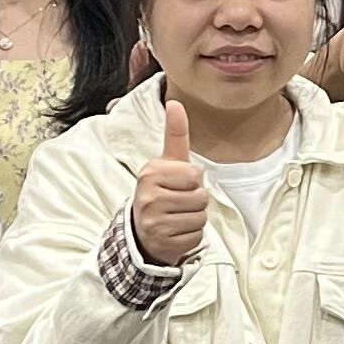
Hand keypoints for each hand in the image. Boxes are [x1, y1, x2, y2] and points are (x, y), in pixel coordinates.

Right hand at [130, 100, 209, 266]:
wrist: (142, 231)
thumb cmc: (162, 191)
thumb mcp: (167, 162)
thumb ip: (175, 134)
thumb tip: (175, 102)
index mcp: (151, 172)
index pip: (194, 174)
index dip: (193, 181)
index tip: (178, 183)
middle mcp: (148, 195)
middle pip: (201, 197)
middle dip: (196, 201)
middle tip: (178, 203)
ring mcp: (153, 220)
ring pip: (200, 217)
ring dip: (195, 219)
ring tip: (178, 216)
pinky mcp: (162, 242)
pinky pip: (196, 237)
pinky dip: (191, 236)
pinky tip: (176, 232)